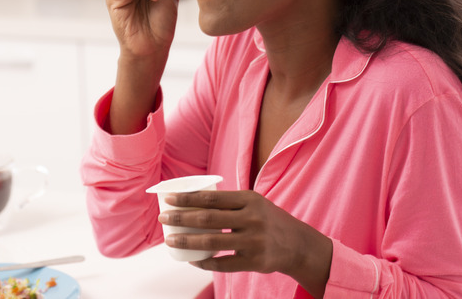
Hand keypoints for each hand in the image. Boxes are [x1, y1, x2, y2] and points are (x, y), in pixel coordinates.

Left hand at [160, 190, 332, 297]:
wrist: (298, 245)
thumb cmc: (268, 220)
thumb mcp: (254, 203)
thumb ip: (229, 202)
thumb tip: (192, 199)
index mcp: (249, 200)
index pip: (211, 197)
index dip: (187, 199)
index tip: (168, 200)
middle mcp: (252, 219)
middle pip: (208, 218)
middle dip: (180, 219)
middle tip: (163, 219)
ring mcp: (254, 241)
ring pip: (212, 242)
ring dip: (187, 242)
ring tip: (170, 240)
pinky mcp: (255, 261)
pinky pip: (223, 264)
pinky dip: (205, 262)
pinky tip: (192, 260)